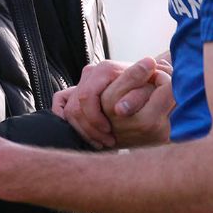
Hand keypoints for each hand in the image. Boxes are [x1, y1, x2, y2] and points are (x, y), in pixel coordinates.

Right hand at [58, 55, 173, 148]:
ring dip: (85, 131)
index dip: (96, 119)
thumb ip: (146, 79)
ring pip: (69, 111)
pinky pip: (61, 105)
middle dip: (90, 129)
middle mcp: (91, 72)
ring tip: (103, 143)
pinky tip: (89, 136)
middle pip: (75, 107)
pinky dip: (72, 123)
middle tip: (108, 142)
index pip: (87, 97)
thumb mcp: (151, 81)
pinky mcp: (74, 91)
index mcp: (105, 69)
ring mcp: (81, 81)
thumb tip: (147, 70)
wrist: (143, 79)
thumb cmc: (150, 82)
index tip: (111, 133)